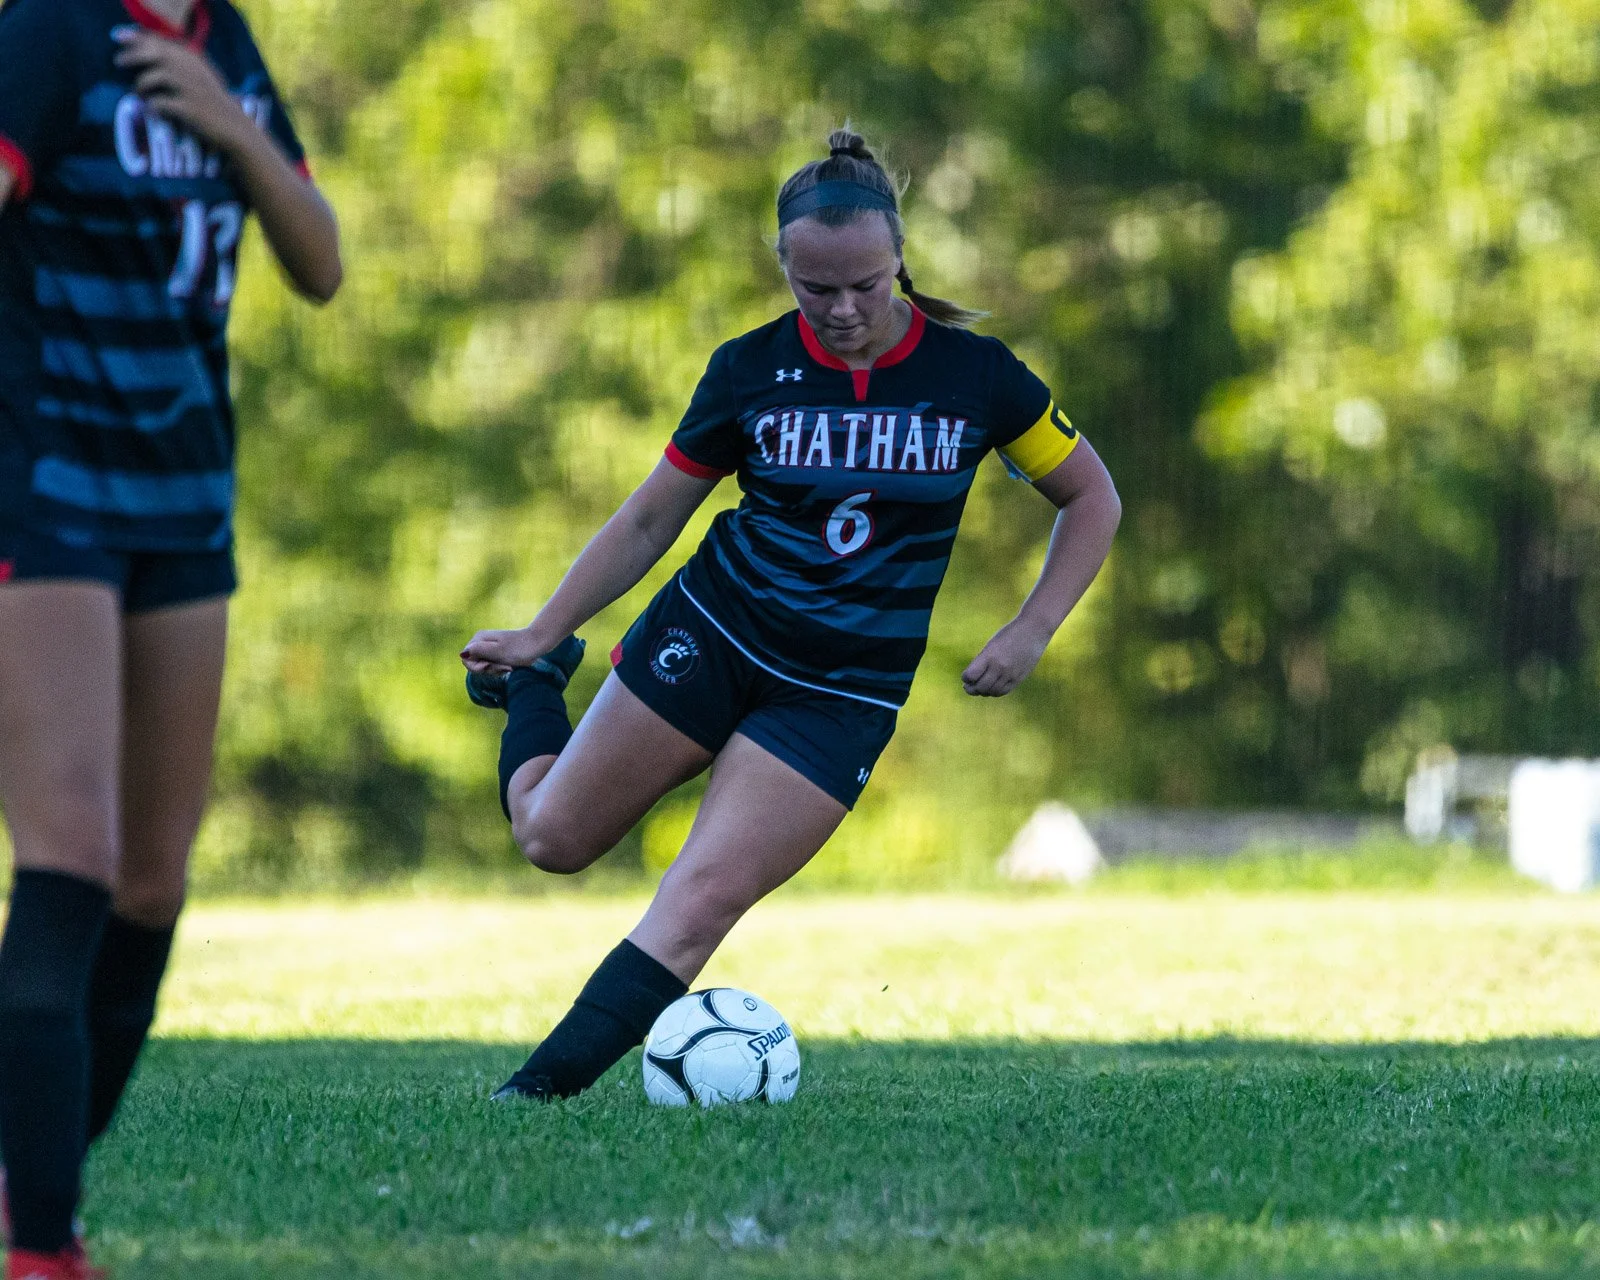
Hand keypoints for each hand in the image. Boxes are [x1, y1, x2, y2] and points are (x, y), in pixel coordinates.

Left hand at [113, 27, 251, 151]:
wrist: (235, 130)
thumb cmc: (216, 106)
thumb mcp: (202, 79)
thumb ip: (181, 66)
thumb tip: (148, 56)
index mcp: (194, 61)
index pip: (161, 43)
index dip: (138, 38)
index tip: (119, 37)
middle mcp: (192, 71)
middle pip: (155, 54)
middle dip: (133, 55)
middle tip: (118, 61)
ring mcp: (190, 90)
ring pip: (154, 77)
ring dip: (141, 85)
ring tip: (139, 94)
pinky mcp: (189, 109)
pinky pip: (159, 103)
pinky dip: (151, 107)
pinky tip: (152, 112)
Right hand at [460, 626, 557, 673]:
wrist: (538, 643)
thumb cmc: (519, 648)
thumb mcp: (498, 651)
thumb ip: (479, 651)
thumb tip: (462, 653)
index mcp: (478, 639)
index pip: (466, 660)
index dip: (476, 667)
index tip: (490, 666)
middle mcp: (481, 642)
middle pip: (474, 664)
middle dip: (488, 670)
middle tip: (504, 667)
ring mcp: (488, 648)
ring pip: (483, 667)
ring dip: (495, 670)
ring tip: (509, 667)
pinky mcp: (496, 653)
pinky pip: (492, 666)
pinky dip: (500, 669)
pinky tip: (510, 667)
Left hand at [962, 617, 1051, 696]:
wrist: (1033, 630)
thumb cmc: (1009, 634)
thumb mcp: (992, 644)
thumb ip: (983, 661)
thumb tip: (972, 679)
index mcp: (989, 655)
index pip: (970, 676)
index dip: (965, 678)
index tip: (966, 676)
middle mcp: (999, 666)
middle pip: (980, 687)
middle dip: (972, 689)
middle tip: (969, 687)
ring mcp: (1010, 673)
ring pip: (992, 691)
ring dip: (983, 692)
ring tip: (980, 688)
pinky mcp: (1019, 678)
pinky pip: (1004, 691)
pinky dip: (995, 692)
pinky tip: (992, 688)